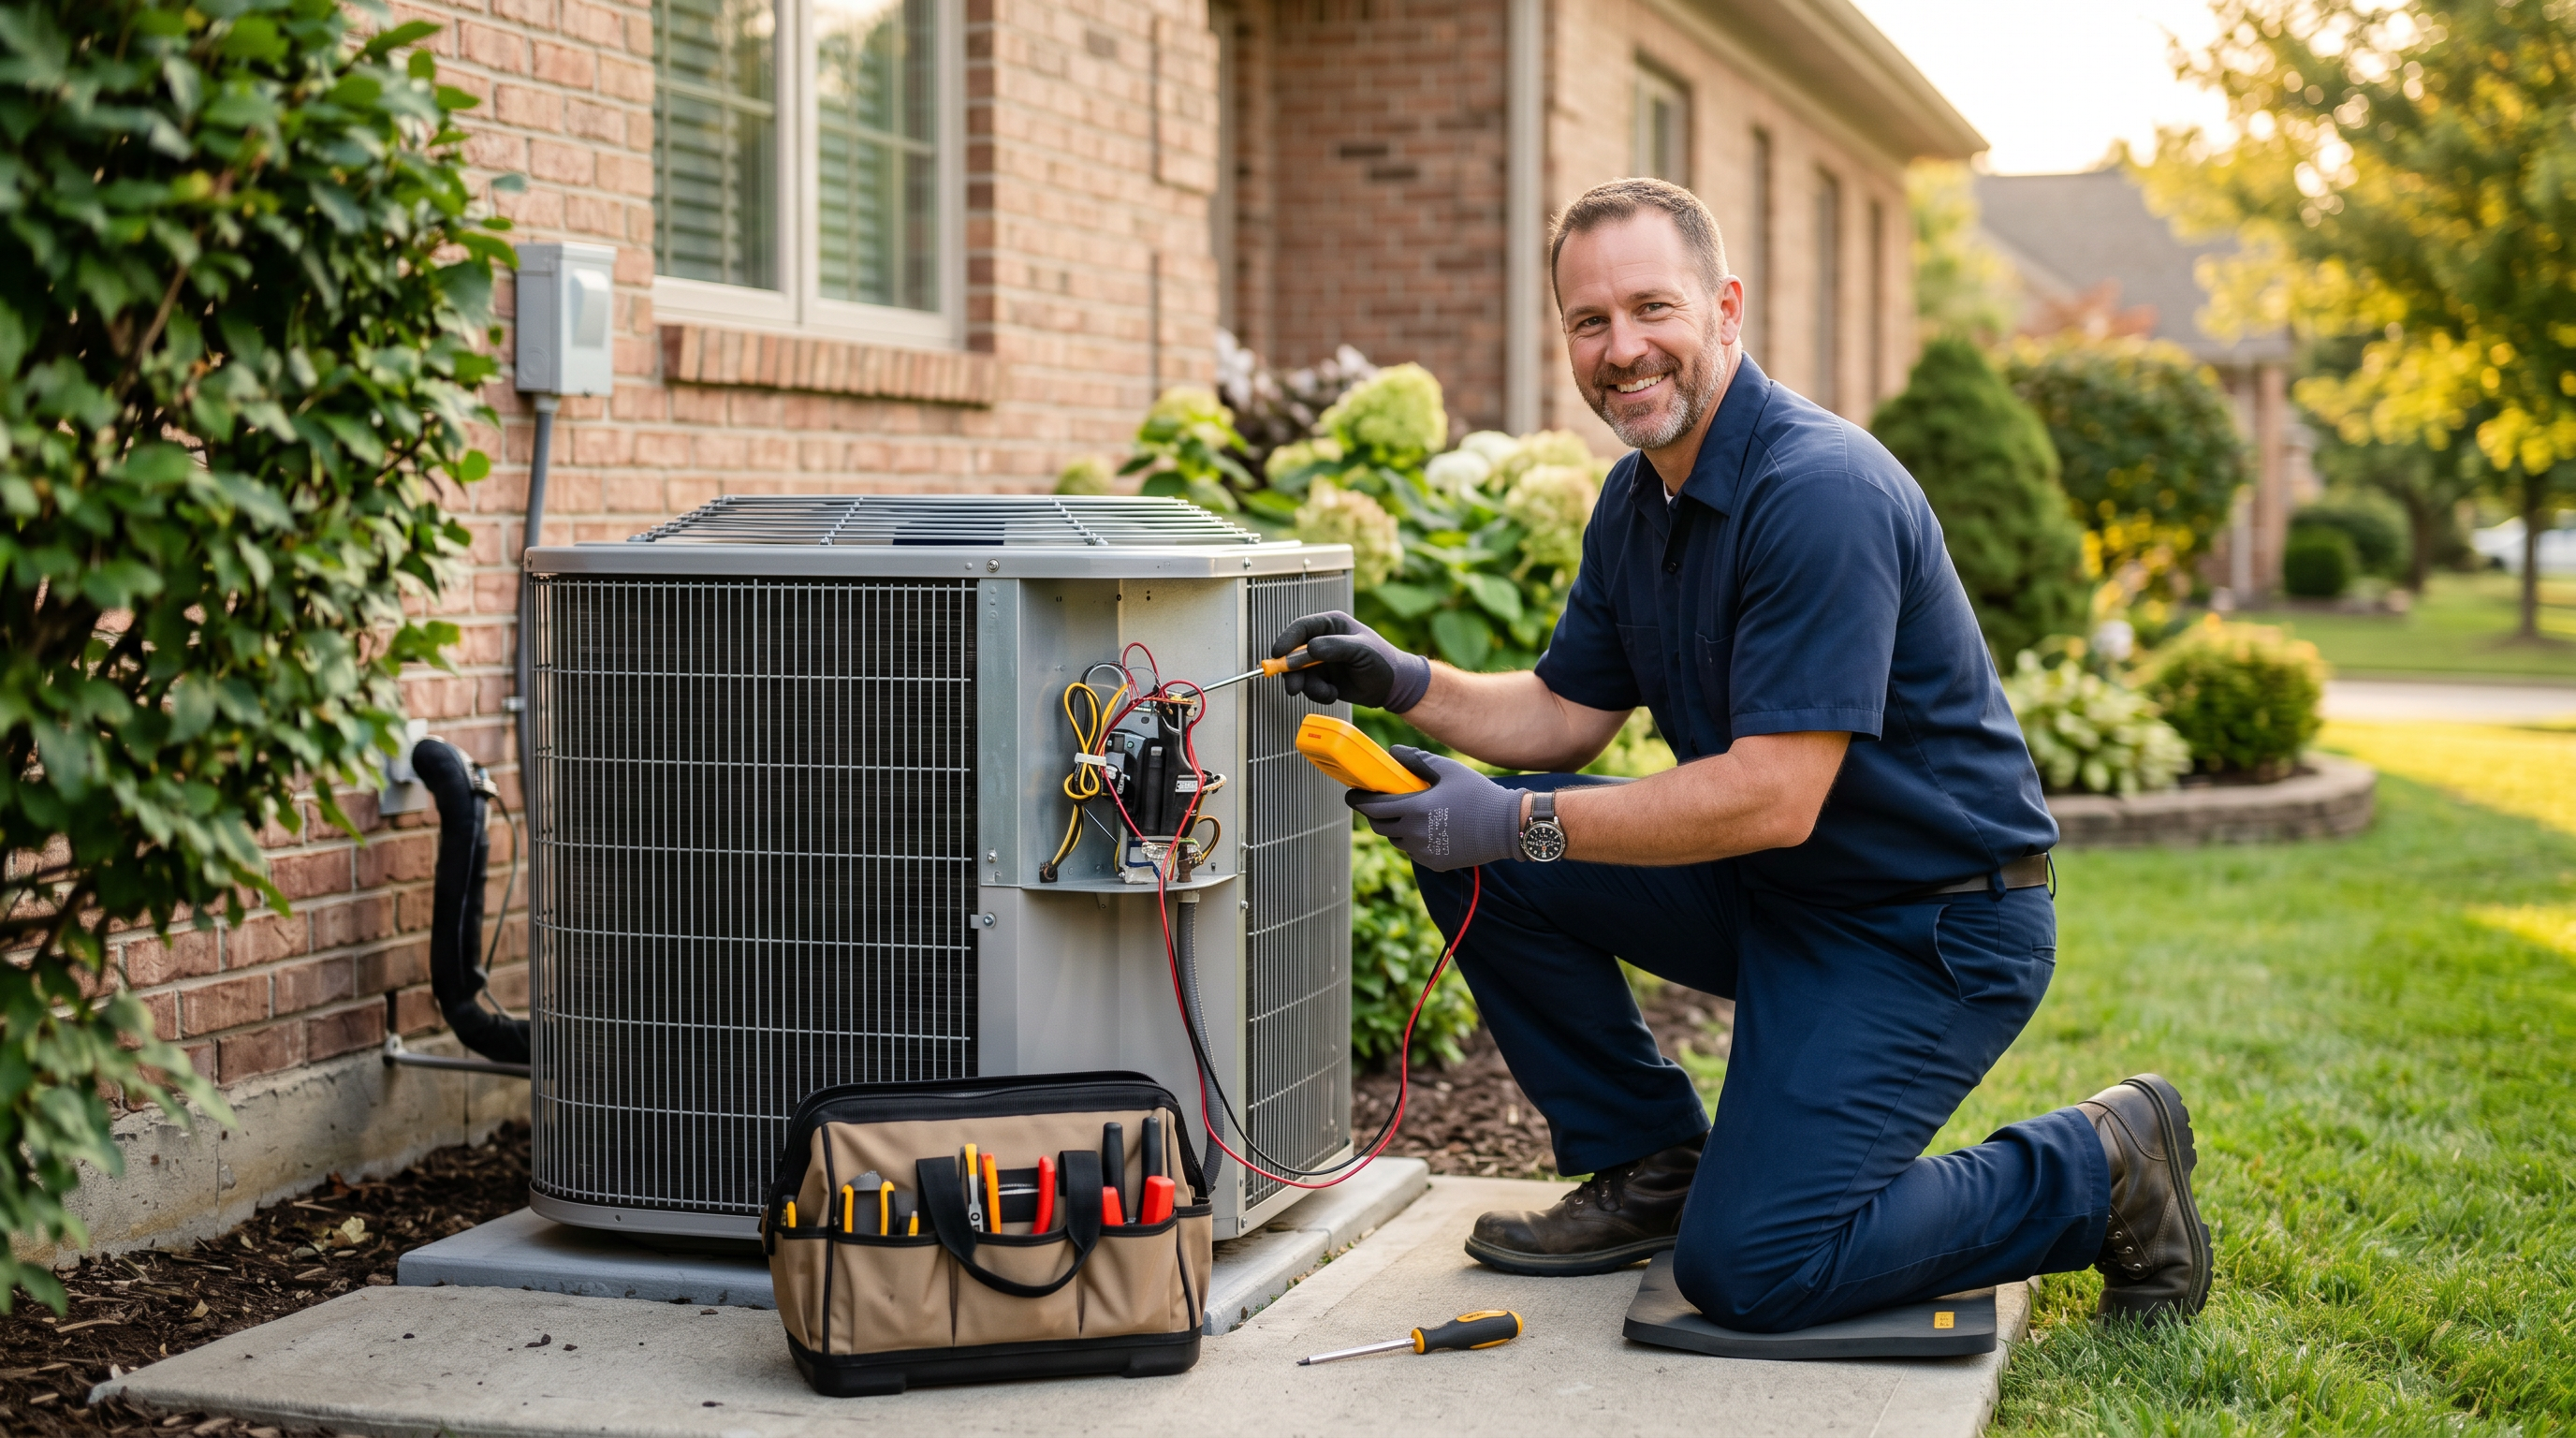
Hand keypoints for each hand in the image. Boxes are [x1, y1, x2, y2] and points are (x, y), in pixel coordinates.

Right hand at [1272, 611, 1431, 712]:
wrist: (1393, 687)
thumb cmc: (1383, 661)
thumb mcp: (1361, 650)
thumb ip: (1335, 647)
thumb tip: (1309, 648)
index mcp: (1331, 625)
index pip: (1301, 628)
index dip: (1287, 640)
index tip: (1278, 655)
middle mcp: (1322, 641)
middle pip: (1293, 653)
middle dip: (1291, 672)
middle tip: (1293, 688)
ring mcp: (1321, 661)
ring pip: (1298, 673)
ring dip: (1309, 687)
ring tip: (1328, 693)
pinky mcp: (1322, 678)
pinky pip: (1308, 686)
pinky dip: (1318, 693)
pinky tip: (1333, 693)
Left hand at [1346, 747, 1523, 871]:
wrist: (1506, 826)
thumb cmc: (1478, 794)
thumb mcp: (1448, 770)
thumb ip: (1417, 760)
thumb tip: (1392, 752)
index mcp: (1415, 808)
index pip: (1373, 807)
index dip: (1358, 800)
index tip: (1351, 794)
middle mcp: (1414, 834)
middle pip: (1379, 826)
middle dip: (1373, 814)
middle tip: (1376, 803)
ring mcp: (1424, 852)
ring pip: (1395, 840)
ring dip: (1393, 827)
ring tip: (1405, 814)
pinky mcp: (1434, 863)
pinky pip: (1413, 852)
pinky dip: (1412, 840)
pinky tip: (1425, 829)